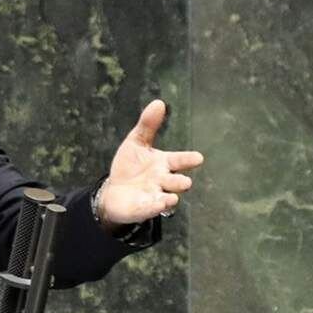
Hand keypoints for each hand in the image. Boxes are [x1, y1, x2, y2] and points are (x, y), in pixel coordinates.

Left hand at [97, 100, 203, 227]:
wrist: (114, 191)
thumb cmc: (131, 166)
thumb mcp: (136, 143)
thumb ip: (148, 125)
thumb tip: (159, 102)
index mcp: (164, 163)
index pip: (179, 160)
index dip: (188, 159)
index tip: (198, 158)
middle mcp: (163, 181)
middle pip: (176, 182)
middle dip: (180, 182)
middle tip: (185, 182)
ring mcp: (154, 196)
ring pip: (166, 198)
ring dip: (169, 198)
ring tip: (172, 198)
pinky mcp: (143, 209)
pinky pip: (150, 209)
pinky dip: (154, 207)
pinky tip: (158, 205)